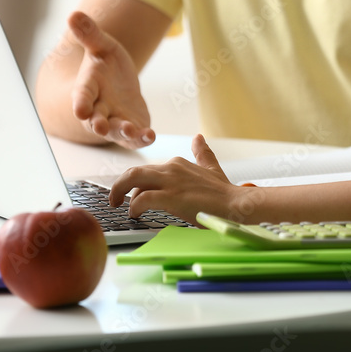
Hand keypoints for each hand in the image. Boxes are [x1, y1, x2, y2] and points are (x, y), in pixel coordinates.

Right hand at [68, 11, 156, 149]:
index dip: (80, 102)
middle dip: (98, 124)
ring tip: (130, 130)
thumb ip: (90, 34)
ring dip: (122, 132)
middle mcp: (99, 107)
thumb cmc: (107, 64)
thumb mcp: (102, 46)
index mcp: (89, 86)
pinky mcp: (132, 127)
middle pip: (95, 119)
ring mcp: (116, 120)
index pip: (82, 95)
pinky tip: (151, 136)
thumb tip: (73, 14)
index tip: (79, 110)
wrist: (120, 81)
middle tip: (99, 127)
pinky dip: (142, 137)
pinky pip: (136, 136)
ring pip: (116, 130)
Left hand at [109, 135, 235, 222]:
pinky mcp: (171, 197)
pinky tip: (135, 214)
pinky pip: (143, 199)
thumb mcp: (211, 168)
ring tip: (120, 206)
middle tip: (115, 199)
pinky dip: (135, 207)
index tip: (132, 195)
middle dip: (120, 185)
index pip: (147, 171)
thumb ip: (203, 153)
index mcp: (178, 163)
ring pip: (134, 179)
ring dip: (121, 193)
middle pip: (134, 172)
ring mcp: (171, 182)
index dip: (136, 184)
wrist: (236, 204)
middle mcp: (172, 168)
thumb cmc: (224, 192)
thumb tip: (198, 137)